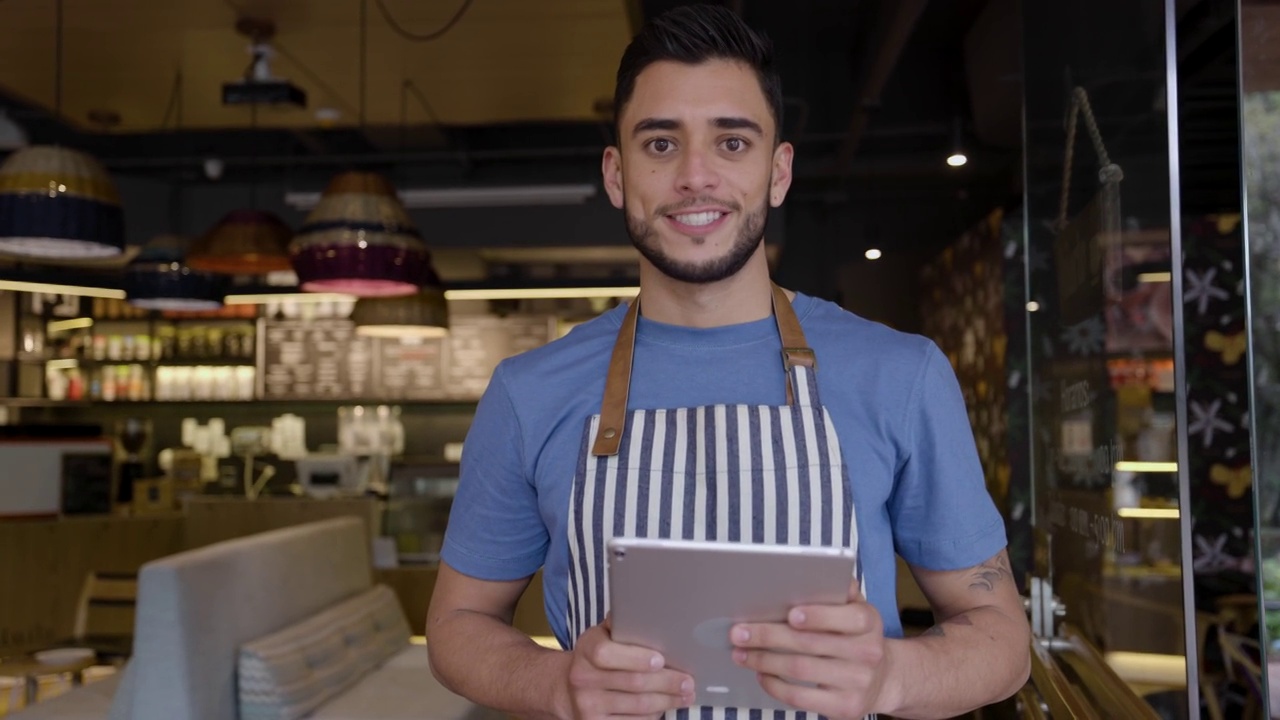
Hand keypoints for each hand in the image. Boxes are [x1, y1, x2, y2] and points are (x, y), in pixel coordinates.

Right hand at [562, 616, 695, 718]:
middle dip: (666, 682)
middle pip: (632, 682)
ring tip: (686, 695)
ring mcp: (587, 705)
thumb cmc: (596, 657)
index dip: (636, 658)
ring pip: (638, 705)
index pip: (606, 653)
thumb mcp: (602, 636)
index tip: (660, 660)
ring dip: (667, 700)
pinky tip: (667, 706)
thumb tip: (649, 612)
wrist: (569, 689)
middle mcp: (582, 678)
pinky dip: (654, 714)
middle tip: (688, 681)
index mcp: (585, 650)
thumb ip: (621, 626)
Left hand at [729, 580, 886, 719]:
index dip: (819, 616)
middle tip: (739, 632)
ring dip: (764, 660)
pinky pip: (801, 697)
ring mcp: (857, 682)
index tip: (791, 614)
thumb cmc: (857, 636)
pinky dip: (775, 685)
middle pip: (811, 643)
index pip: (849, 617)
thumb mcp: (856, 609)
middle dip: (769, 636)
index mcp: (869, 622)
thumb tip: (812, 572)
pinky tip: (761, 674)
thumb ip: (838, 590)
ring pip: (800, 669)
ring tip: (741, 653)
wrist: (884, 679)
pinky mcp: (844, 707)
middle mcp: (867, 652)